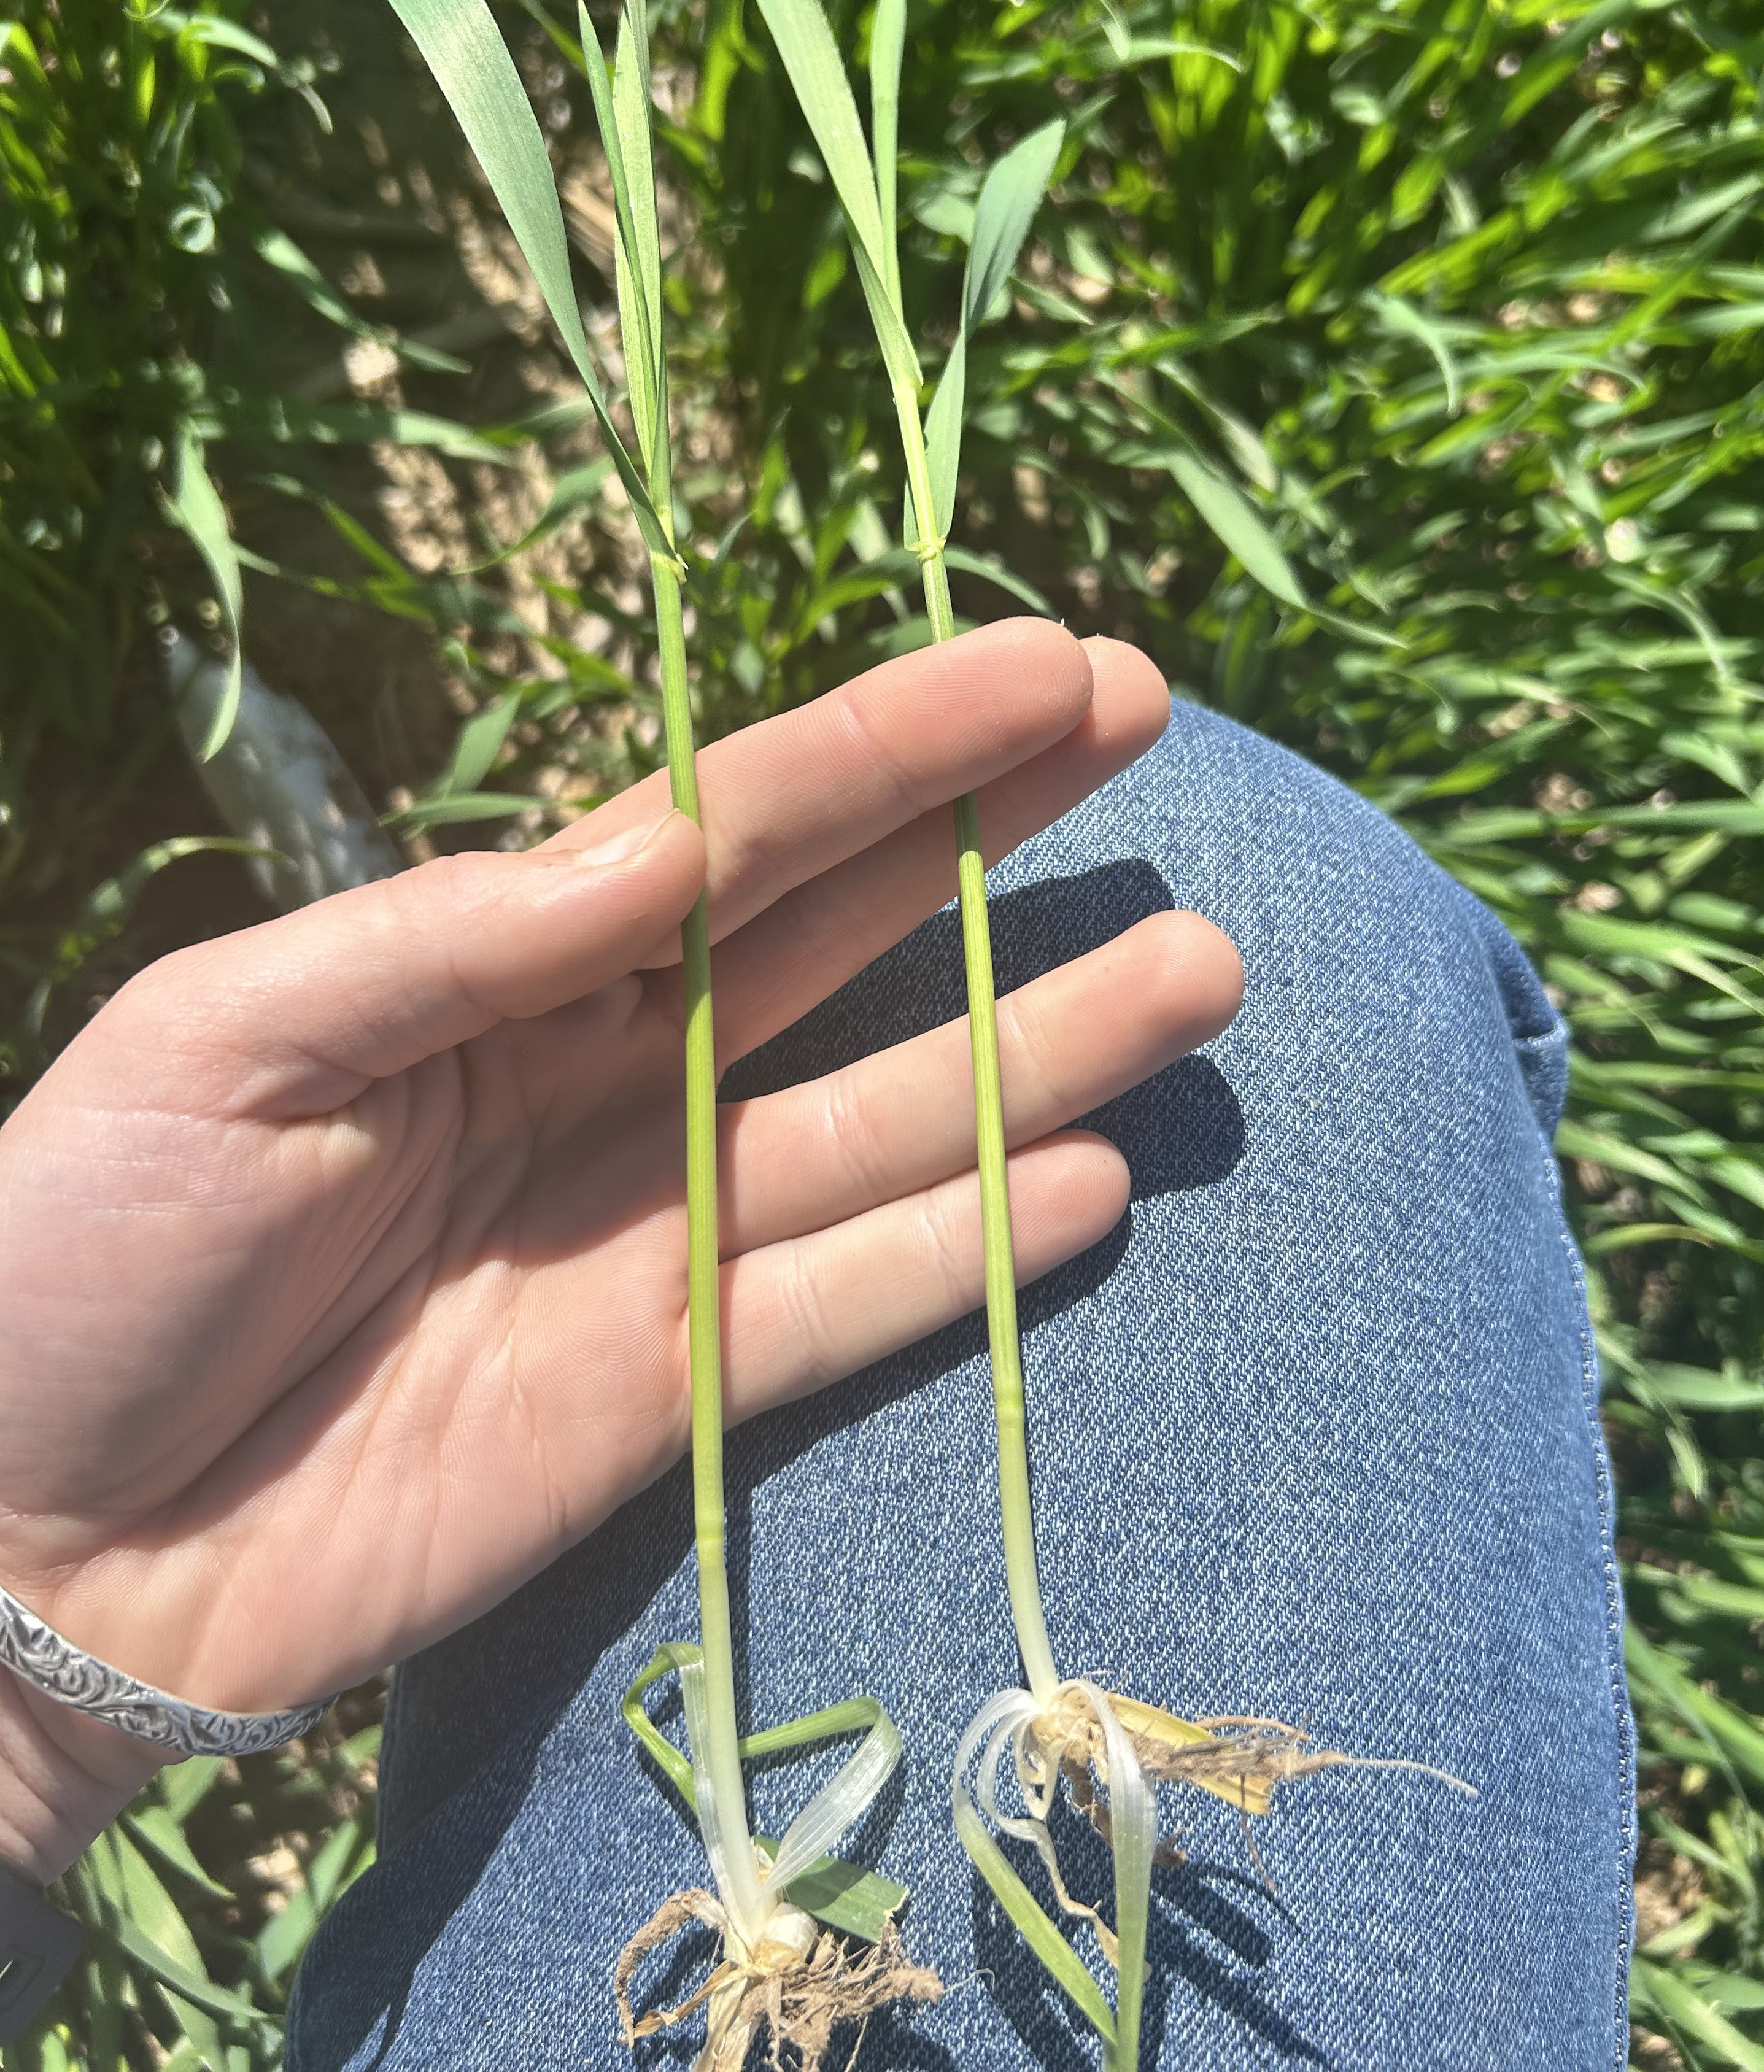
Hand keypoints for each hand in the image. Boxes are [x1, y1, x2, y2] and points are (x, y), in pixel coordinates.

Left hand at [0, 624, 1241, 1876]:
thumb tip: (674, 840)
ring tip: (1199, 973)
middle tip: (1148, 725)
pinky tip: (1094, 1183)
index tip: (1046, 669)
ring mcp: (652, 1242)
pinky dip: (969, 1255)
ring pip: (888, 1127)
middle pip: (842, 939)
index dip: (893, 745)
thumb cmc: (73, 1250)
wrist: (13, 1540)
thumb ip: (459, 935)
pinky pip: (848, 1309)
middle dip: (994, 837)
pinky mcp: (670, 1399)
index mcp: (499, 968)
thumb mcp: (225, 1039)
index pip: (737, 830)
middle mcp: (606, 1083)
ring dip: (1045, 1052)